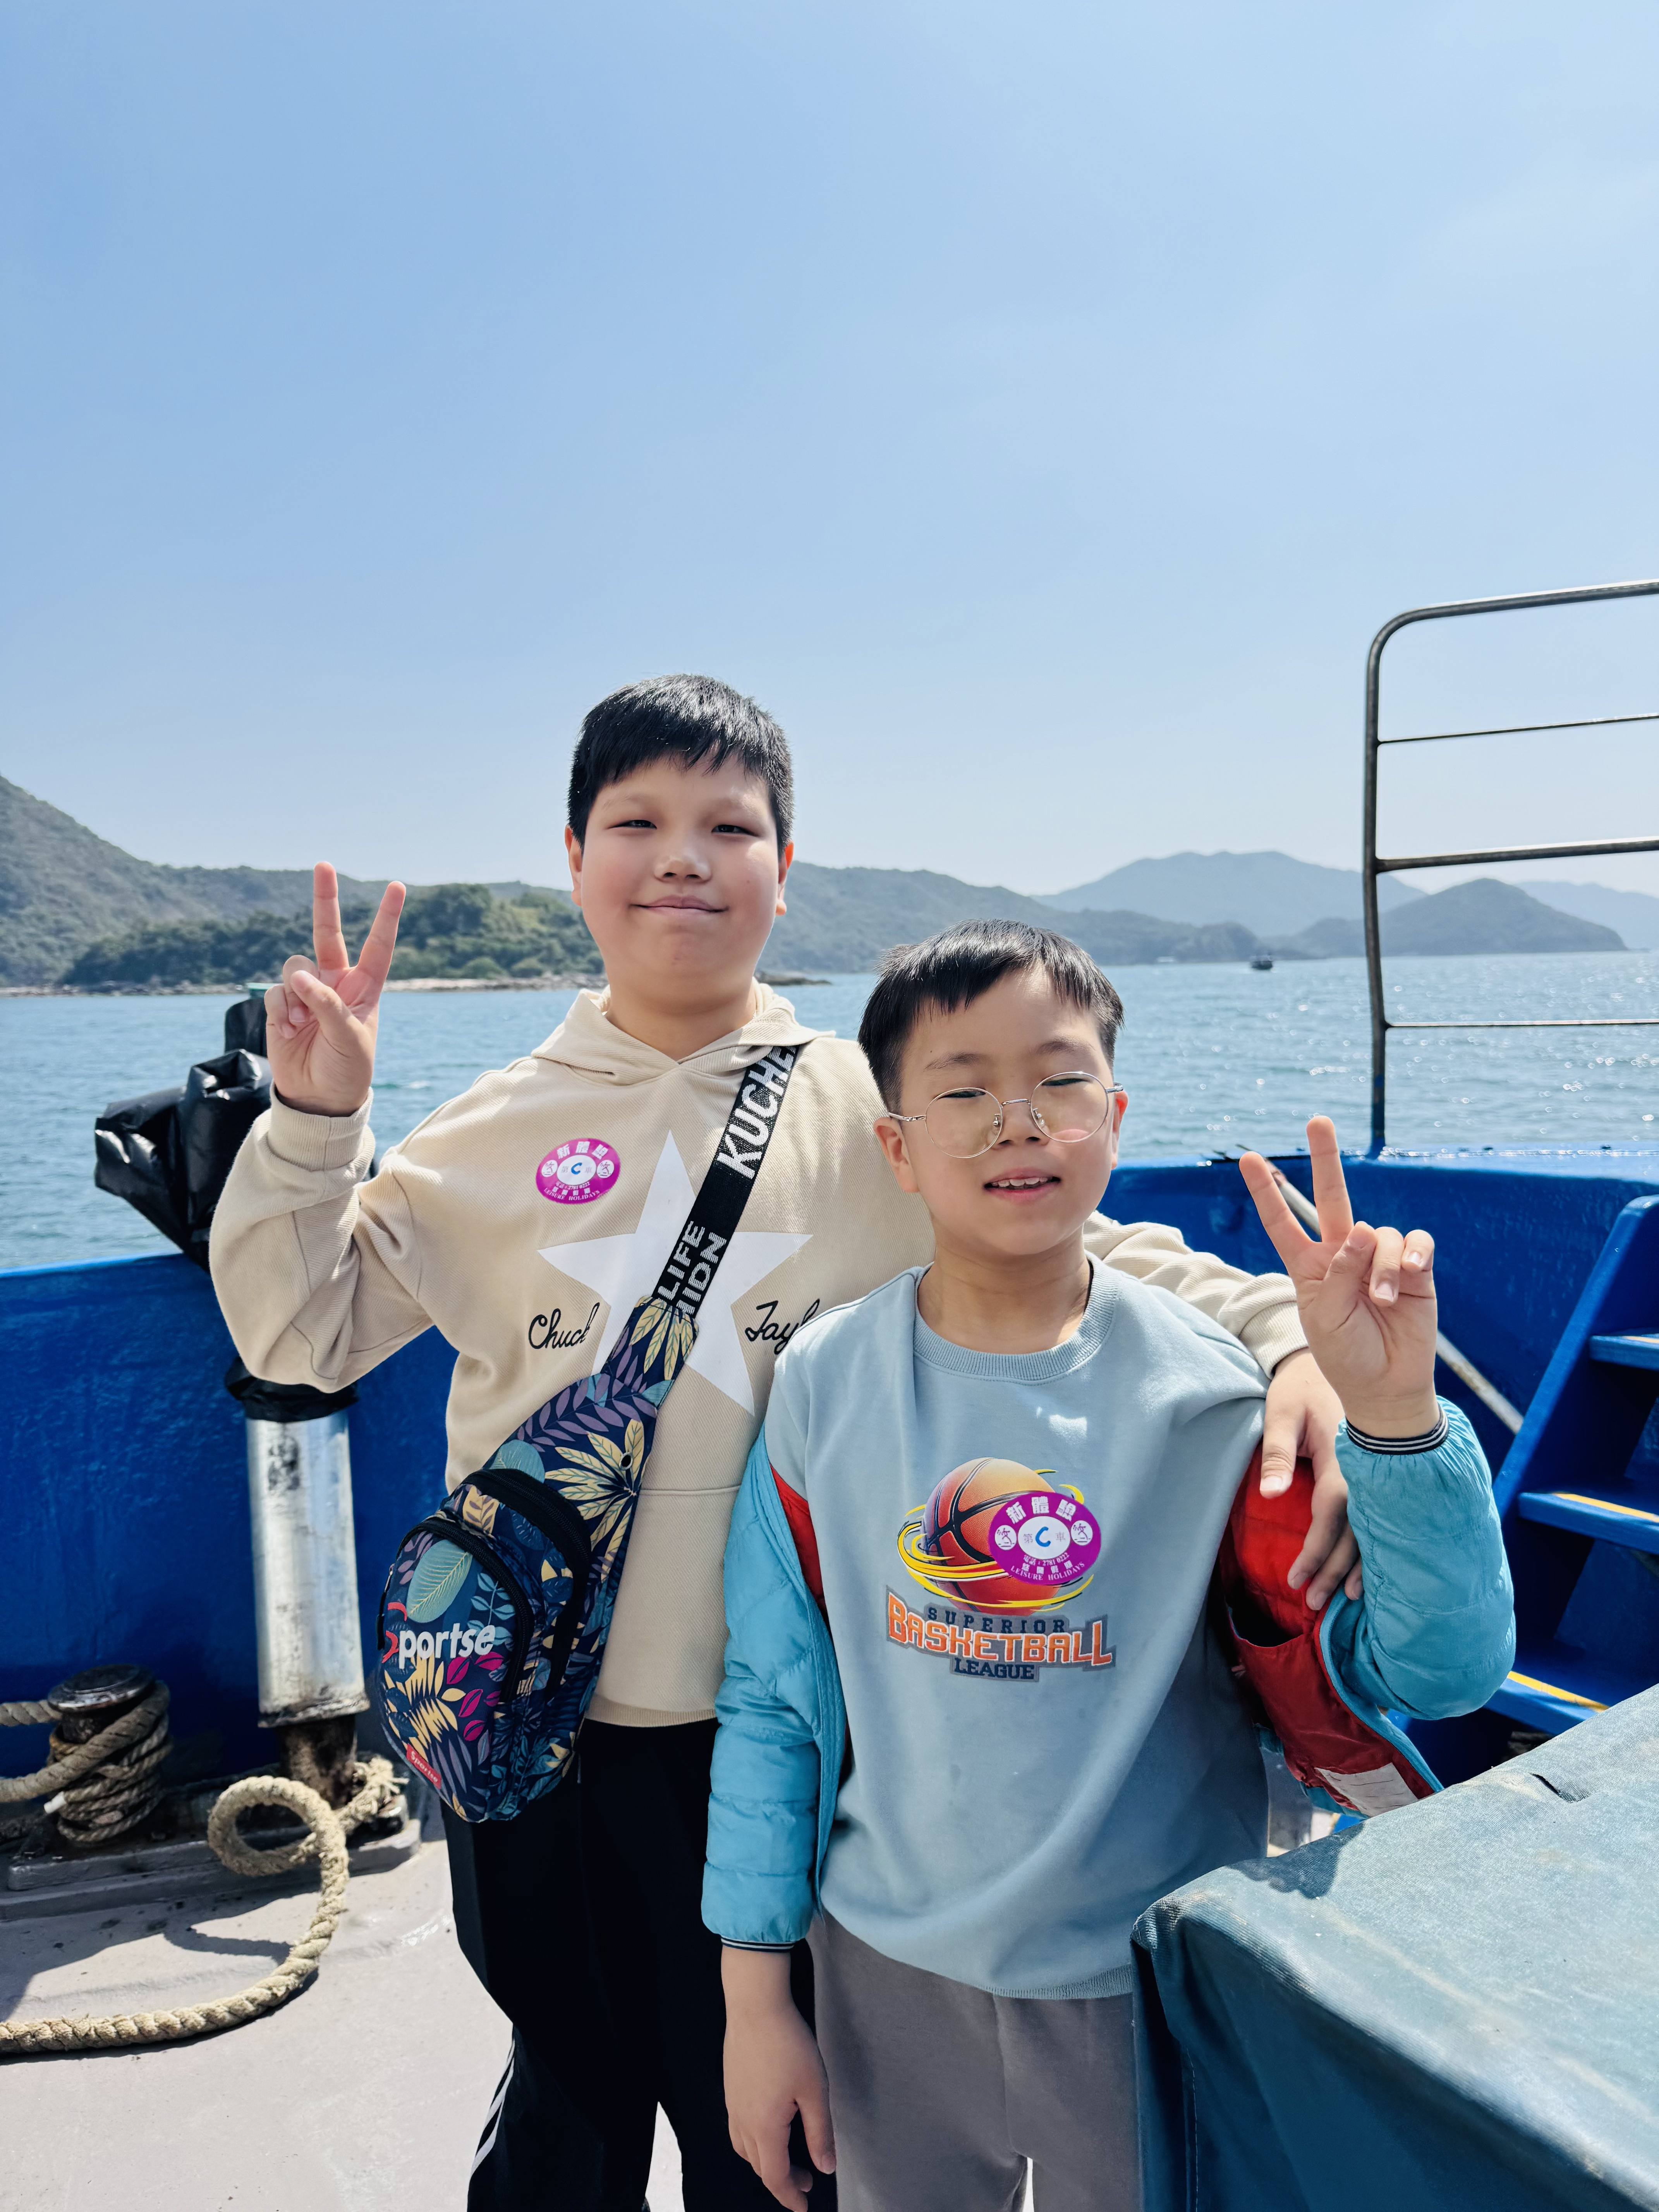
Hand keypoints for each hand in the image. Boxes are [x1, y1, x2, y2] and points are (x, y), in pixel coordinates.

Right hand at [264, 863, 405, 1115]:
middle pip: (328, 933)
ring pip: (294, 967)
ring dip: (297, 993)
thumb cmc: (346, 1069)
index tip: (397, 886)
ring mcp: (307, 992)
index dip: (386, 917)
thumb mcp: (349, 1039)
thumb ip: (328, 1005)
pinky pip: (276, 993)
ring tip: (304, 1024)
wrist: (318, 1098)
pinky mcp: (282, 1005)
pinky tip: (289, 1031)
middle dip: (325, 899)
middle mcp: (336, 983)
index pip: (378, 946)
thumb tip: (301, 978)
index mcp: (365, 988)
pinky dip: (281, 1011)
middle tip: (324, 864)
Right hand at [722, 1949, 834, 2210]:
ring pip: (745, 2149)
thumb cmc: (788, 2044)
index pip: (775, 2177)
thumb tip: (826, 2167)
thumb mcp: (815, 2090)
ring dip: (766, 2162)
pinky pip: (738, 2129)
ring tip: (789, 2159)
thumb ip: (819, 2133)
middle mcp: (743, 2121)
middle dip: (783, 2181)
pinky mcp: (730, 2088)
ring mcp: (733, 2104)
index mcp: (765, 2127)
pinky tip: (769, 2129)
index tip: (804, 2207)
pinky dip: (754, 2142)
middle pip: (759, 2166)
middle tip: (807, 2180)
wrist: (755, 2005)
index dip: (790, 2197)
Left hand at [1240, 1118, 1438, 1439]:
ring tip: (1382, 1301)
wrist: (1385, 1384)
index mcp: (1310, 1265)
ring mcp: (1379, 1258)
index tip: (1247, 1159)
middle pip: (1332, 1197)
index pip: (1284, 1221)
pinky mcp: (1414, 1268)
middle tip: (1317, 1121)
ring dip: (1382, 1267)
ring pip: (1380, 1234)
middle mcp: (1343, 1254)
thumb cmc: (1347, 1353)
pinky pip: (1415, 1243)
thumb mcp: (1327, 1315)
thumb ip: (1339, 1271)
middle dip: (1325, 1158)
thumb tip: (1364, 1229)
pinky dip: (1412, 1257)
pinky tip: (1412, 1275)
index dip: (1267, 1191)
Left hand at [1262, 1348, 1361, 1606]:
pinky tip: (1367, 1570)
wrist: (1326, 1360)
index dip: (1316, 1550)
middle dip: (1337, 1569)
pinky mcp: (1371, 1475)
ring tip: (1347, 1598)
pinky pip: (1374, 1516)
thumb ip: (1277, 1452)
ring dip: (1358, 1564)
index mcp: (1343, 1455)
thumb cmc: (1298, 1386)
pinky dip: (1370, 1546)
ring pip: (1371, 1528)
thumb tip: (1271, 1494)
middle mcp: (1364, 1469)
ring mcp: (1371, 1473)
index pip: (1331, 1514)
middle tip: (1318, 1602)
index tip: (1299, 1579)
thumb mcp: (1281, 1411)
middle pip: (1356, 1530)